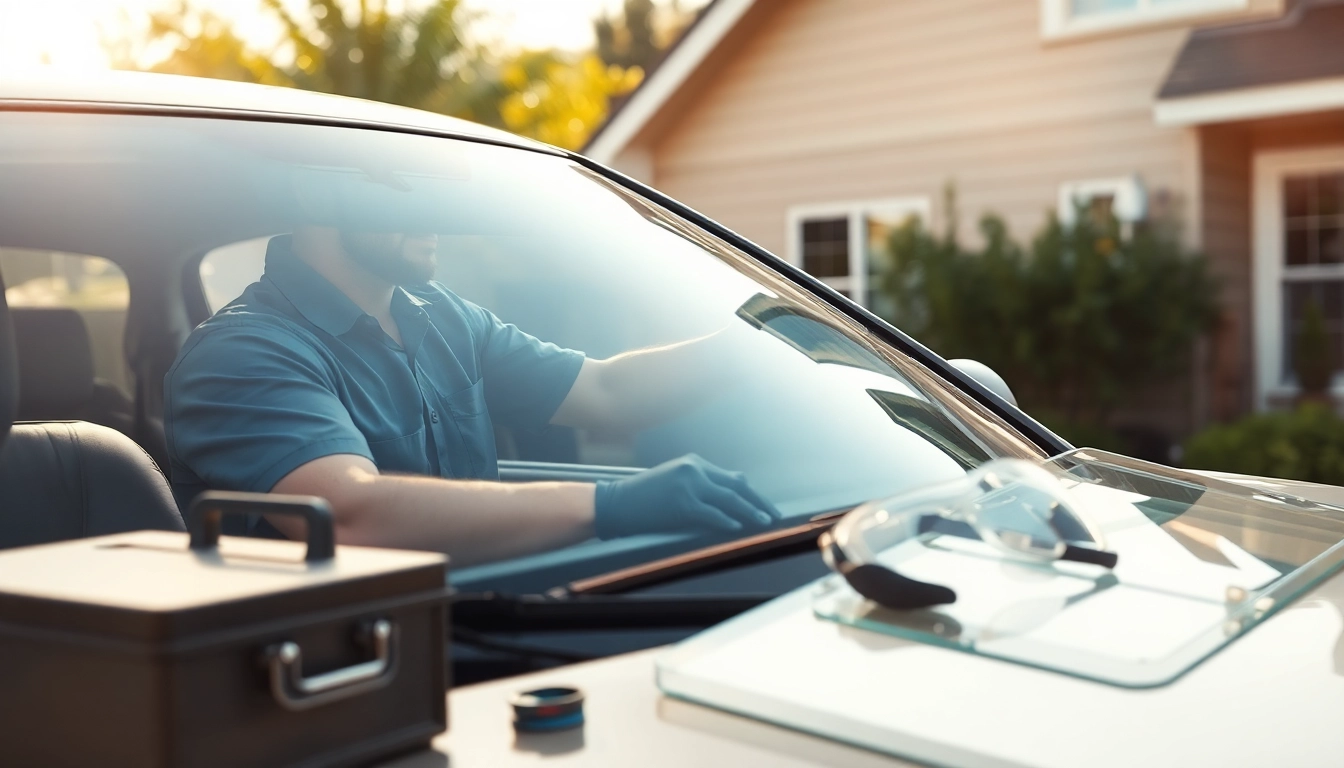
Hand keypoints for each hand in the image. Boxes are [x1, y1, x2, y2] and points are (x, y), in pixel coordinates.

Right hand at [593, 454, 781, 538]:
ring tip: (765, 522)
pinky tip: (737, 527)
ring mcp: (688, 486)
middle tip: (775, 515)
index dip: (752, 493)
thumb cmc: (644, 497)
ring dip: (750, 511)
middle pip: (737, 486)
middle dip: (758, 501)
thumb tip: (728, 502)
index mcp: (695, 463)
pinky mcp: (681, 503)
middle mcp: (695, 470)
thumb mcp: (674, 481)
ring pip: (729, 499)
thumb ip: (699, 486)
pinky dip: (726, 521)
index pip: (732, 478)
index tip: (765, 505)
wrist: (616, 502)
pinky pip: (711, 514)